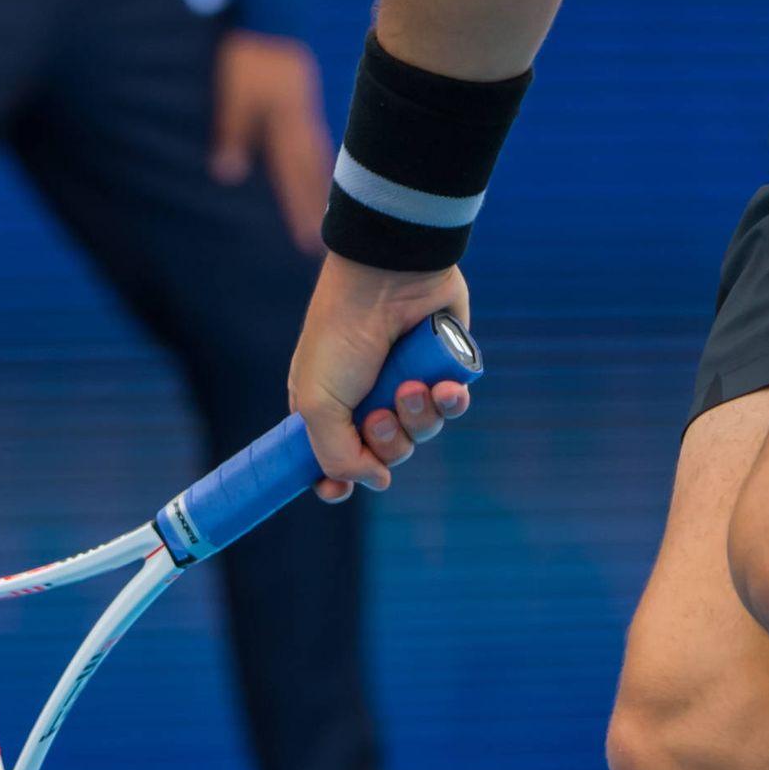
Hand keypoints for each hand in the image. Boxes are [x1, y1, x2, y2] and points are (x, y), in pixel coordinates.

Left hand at [212, 33, 330, 250]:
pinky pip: (314, 135)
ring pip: (316, 153)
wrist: (268, 11)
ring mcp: (303, 106)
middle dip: (314, 205)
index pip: (294, 175)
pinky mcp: (300, 94)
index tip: (309, 240)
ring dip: (319, 184)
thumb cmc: (245, 54)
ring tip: (324, 211)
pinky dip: (318, 157)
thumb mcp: (233, 92)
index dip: (300, 208)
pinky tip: (317, 164)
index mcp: (286, 122)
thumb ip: (232, 133)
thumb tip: (228, 176)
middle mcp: (300, 119)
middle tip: (319, 241)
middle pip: (311, 170)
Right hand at [289, 249, 474, 499]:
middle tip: (380, 414)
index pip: (331, 459)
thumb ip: (336, 458)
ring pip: (421, 432)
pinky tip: (446, 387)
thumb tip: (377, 481)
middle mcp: (367, 395)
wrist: (391, 277)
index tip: (338, 492)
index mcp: (328, 403)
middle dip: (386, 441)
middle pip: (383, 454)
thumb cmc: (344, 333)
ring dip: (418, 417)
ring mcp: (406, 381)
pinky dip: (451, 402)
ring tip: (414, 387)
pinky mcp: (441, 368)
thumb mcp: (316, 402)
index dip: (336, 480)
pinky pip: (452, 407)